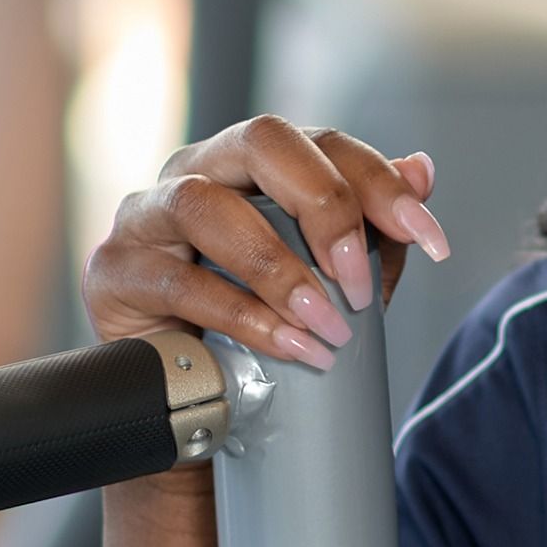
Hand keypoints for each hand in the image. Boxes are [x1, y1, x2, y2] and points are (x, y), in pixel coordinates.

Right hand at [83, 118, 447, 369]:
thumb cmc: (260, 329)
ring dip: (278, 267)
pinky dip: (242, 315)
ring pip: (206, 204)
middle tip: (360, 277)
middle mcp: (197, 170)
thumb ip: (374, 228)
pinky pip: (178, 280)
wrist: (194, 405)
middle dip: (326, 203)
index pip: (322, 142)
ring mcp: (146, 215)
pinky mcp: (114, 271)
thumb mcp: (330, 279)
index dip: (382, 182)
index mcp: (252, 163)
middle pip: (261, 141)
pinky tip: (289, 345)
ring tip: (327, 323)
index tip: (431, 238)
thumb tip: (423, 170)